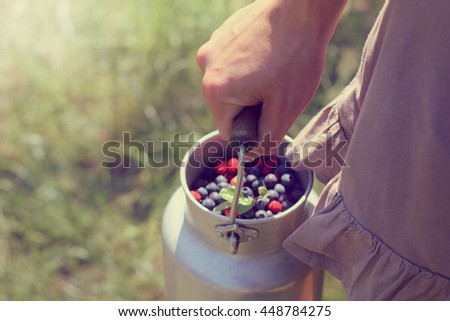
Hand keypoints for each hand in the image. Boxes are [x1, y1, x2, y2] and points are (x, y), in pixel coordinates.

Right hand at [197, 0, 346, 152]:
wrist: (303, 7)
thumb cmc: (296, 57)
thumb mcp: (285, 109)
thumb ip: (266, 139)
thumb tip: (254, 154)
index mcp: (216, 91)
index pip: (229, 130)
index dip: (253, 130)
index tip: (272, 114)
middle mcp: (206, 67)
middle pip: (228, 107)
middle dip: (251, 106)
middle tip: (277, 90)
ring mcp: (212, 46)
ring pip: (231, 84)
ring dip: (251, 85)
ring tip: (275, 69)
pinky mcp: (222, 33)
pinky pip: (232, 62)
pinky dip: (249, 64)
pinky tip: (269, 53)